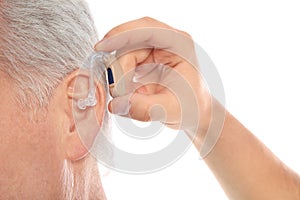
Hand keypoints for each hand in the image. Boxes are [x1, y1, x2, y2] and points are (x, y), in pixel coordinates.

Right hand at [95, 17, 211, 137]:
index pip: (148, 29)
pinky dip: (120, 79)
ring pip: (123, 54)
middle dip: (119, 68)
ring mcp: (153, 49)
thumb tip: (115, 104)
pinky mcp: (144, 59)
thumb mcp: (170, 111)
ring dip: (119, 77)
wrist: (194, 112)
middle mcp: (166, 42)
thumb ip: (144, 108)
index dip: (123, 35)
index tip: (102, 47)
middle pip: (130, 43)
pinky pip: (122, 63)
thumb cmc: (191, 107)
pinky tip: (128, 93)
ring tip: (128, 97)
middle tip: (118, 93)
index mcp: (180, 45)